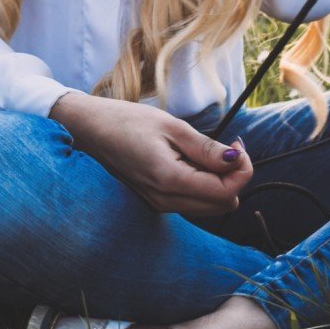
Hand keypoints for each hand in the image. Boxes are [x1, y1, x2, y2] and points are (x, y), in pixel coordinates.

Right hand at [51, 92, 253, 217]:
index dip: (243, 170)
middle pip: (223, 205)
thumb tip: (237, 161)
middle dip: (233, 178)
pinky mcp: (154, 202)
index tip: (236, 145)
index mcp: (169, 180)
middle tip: (226, 148)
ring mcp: (158, 205)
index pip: (227, 193)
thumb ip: (206, 148)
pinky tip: (190, 161)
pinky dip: (202, 185)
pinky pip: (192, 202)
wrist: (87, 130)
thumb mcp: (171, 126)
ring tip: (205, 152)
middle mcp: (164, 201)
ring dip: (218, 182)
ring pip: (209, 207)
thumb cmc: (125, 121)